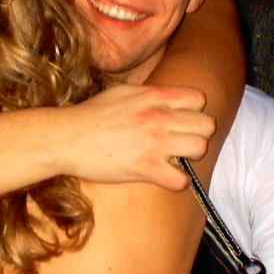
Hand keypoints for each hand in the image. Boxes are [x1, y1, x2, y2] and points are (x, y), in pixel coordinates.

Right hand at [58, 83, 214, 190]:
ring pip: (200, 148)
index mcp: (154, 97)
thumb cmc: (91, 115)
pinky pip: (181, 179)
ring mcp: (154, 143)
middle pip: (207, 125)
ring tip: (173, 159)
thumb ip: (149, 94)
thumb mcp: (123, 92)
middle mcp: (159, 118)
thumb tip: (166, 98)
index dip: (193, 112)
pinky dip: (177, 181)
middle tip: (180, 143)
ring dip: (190, 157)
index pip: (199, 99)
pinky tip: (165, 176)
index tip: (181, 121)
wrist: (67, 138)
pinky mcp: (146, 168)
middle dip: (197, 134)